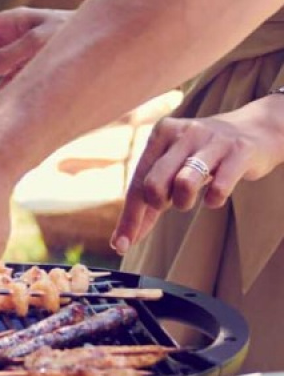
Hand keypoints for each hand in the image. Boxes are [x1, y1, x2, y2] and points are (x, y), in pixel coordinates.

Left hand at [112, 97, 283, 252]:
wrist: (255, 130)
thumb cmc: (203, 157)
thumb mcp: (173, 170)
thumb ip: (149, 200)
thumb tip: (122, 239)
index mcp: (161, 134)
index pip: (137, 183)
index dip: (129, 218)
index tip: (120, 245)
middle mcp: (184, 132)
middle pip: (153, 183)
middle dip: (157, 204)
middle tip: (171, 202)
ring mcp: (213, 140)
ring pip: (184, 183)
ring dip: (184, 202)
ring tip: (191, 198)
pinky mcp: (239, 151)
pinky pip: (219, 187)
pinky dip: (214, 200)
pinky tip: (215, 195)